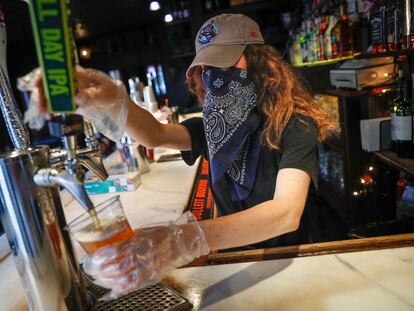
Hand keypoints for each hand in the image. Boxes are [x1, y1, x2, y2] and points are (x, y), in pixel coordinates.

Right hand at [30, 66, 129, 140]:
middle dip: (41, 92)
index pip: (57, 70)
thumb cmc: (115, 95)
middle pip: (50, 82)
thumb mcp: (108, 95)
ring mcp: (71, 92)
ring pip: (51, 94)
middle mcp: (72, 81)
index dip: (45, 75)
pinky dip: (50, 109)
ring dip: (43, 102)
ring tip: (41, 113)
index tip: (39, 86)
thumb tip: (77, 98)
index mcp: (80, 74)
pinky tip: (46, 115)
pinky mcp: (71, 103)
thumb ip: (93, 96)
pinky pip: (57, 105)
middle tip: (39, 106)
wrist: (121, 107)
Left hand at [83, 212, 209, 299]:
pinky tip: (115, 288)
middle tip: (92, 272)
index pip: (115, 251)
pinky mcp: (152, 276)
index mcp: (139, 241)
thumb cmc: (166, 234)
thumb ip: (130, 238)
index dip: (101, 257)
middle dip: (102, 271)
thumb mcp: (145, 231)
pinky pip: (135, 284)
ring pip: (124, 278)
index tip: (93, 259)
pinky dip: (123, 287)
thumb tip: (115, 243)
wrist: (183, 243)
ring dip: (109, 281)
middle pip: (116, 267)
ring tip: (100, 280)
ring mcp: (147, 267)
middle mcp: (142, 255)